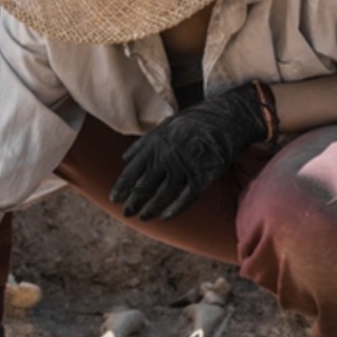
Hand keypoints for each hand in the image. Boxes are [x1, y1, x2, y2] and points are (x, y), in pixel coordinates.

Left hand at [110, 83, 268, 220]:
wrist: (222, 119)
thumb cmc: (190, 124)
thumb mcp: (163, 127)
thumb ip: (142, 144)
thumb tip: (124, 159)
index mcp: (153, 146)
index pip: (131, 172)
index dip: (121, 188)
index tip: (114, 199)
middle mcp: (165, 158)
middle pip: (144, 187)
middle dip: (133, 202)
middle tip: (127, 213)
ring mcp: (183, 168)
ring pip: (162, 195)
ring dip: (151, 209)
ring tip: (143, 217)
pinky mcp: (201, 176)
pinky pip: (186, 198)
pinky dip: (175, 209)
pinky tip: (165, 217)